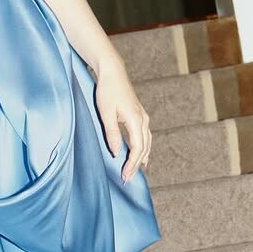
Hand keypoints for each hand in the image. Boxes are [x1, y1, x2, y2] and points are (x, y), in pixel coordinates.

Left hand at [91, 54, 150, 182]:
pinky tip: (140, 156)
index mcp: (135, 119)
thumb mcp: (105, 113)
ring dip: (141, 158)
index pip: (137, 148)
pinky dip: (143, 149)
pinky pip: (145, 136)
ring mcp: (143, 117)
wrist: (112, 72)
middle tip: (128, 179)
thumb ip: (111, 133)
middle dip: (136, 165)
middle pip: (144, 148)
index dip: (131, 164)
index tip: (125, 175)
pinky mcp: (139, 115)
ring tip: (134, 172)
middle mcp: (143, 119)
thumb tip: (116, 152)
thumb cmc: (107, 90)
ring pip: (147, 143)